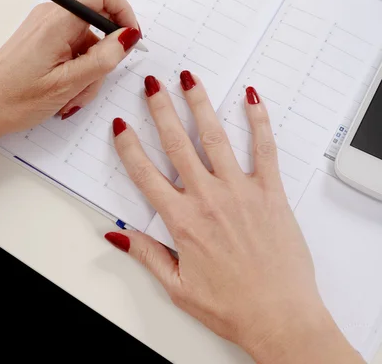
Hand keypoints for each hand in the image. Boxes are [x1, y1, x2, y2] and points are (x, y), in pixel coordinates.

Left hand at [0, 0, 140, 143]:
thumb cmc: (15, 99)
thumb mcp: (69, 84)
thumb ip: (103, 59)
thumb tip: (129, 37)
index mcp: (57, 21)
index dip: (123, 10)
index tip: (129, 38)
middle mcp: (52, 16)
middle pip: (99, 19)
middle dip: (107, 52)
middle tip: (96, 78)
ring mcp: (49, 27)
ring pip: (90, 39)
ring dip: (92, 68)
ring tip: (75, 93)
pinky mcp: (46, 38)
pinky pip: (77, 47)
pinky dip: (81, 69)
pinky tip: (68, 90)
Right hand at [105, 74, 363, 363]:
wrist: (280, 316)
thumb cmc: (232, 307)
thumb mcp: (178, 286)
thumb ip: (146, 254)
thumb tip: (116, 236)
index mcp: (183, 221)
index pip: (145, 174)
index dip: (129, 147)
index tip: (120, 126)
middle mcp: (208, 199)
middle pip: (177, 144)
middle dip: (161, 110)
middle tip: (152, 85)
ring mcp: (241, 191)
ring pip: (214, 138)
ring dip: (199, 105)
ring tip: (189, 80)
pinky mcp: (269, 192)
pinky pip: (264, 148)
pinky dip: (258, 121)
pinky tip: (251, 99)